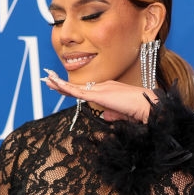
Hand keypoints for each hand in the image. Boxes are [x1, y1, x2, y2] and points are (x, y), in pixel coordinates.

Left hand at [42, 69, 156, 122]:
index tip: (61, 87)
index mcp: (108, 90)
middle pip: (78, 86)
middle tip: (47, 78)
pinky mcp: (99, 95)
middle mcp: (103, 86)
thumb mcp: (122, 114)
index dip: (72, 89)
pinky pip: (78, 92)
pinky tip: (56, 84)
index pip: (86, 90)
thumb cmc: (139, 111)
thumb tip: (104, 116)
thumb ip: (113, 114)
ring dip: (59, 83)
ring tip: (46, 79)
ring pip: (75, 87)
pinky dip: (65, 87)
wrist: (147, 105)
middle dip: (61, 83)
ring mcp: (101, 89)